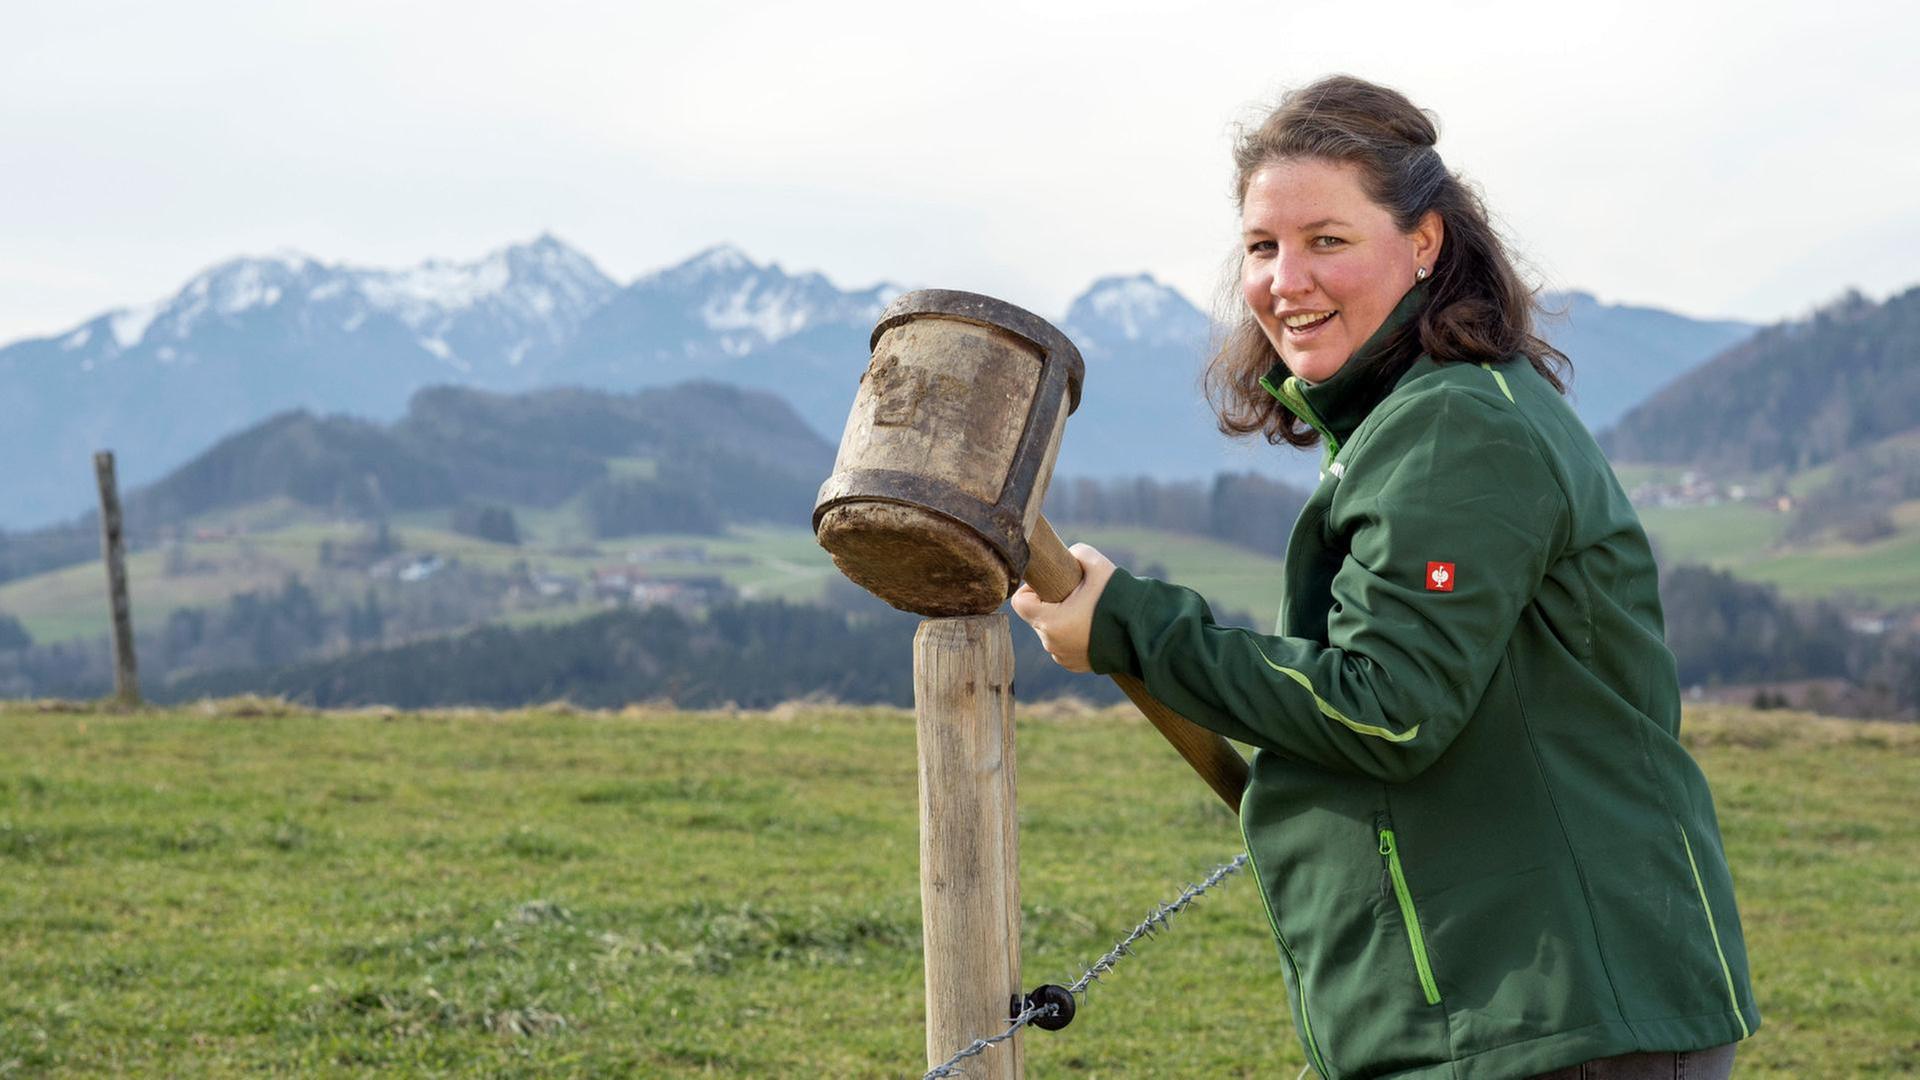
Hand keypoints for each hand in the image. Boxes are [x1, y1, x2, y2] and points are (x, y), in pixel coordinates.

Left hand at [1009, 543, 1116, 673]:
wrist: (1144, 635)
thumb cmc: (1118, 601)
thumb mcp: (1098, 566)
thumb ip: (1078, 553)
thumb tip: (1070, 555)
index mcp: (1050, 622)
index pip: (1021, 602)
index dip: (1032, 589)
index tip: (1053, 584)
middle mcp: (1051, 643)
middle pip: (1038, 616)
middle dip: (1052, 603)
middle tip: (1077, 595)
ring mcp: (1062, 657)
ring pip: (1052, 632)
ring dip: (1063, 620)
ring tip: (1088, 611)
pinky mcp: (1075, 665)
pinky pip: (1064, 646)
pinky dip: (1073, 636)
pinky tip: (1093, 627)